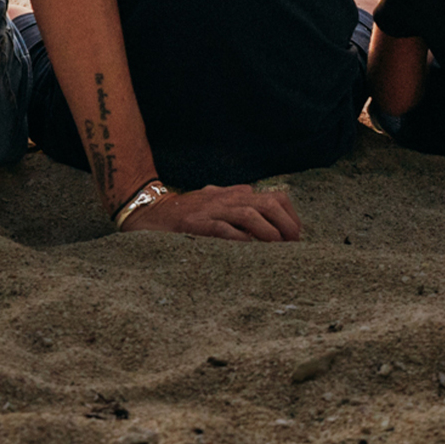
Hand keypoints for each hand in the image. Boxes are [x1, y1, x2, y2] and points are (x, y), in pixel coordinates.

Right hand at [120, 183, 301, 240]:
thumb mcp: (215, 204)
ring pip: (249, 214)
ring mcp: (210, 210)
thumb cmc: (184, 214)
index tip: (297, 236)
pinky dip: (240, 238)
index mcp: (233, 194)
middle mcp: (225, 198)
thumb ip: (237, 207)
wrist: (148, 212)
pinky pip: (223, 229)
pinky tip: (250, 248)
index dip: (291, 216)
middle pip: (267, 203)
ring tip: (278, 247)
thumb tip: (264, 218)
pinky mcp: (195, 224)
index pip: (274, 197)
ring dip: (268, 231)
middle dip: (287, 224)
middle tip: (294, 245)